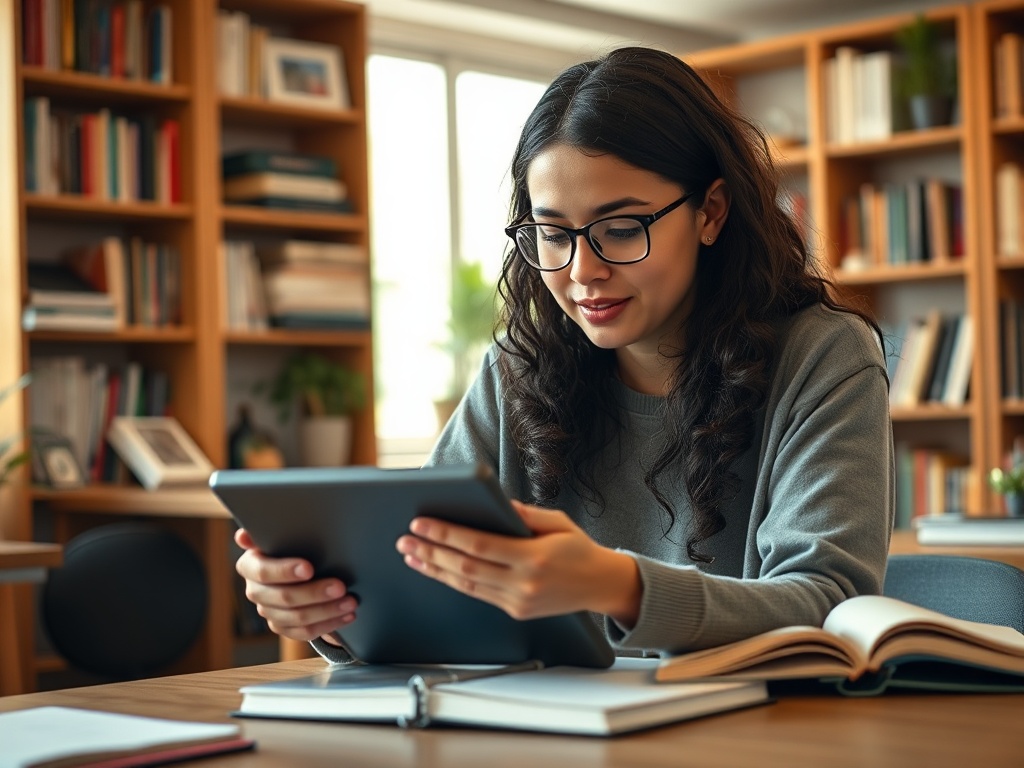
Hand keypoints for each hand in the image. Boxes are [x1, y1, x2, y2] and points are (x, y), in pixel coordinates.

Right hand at [234, 528, 357, 642]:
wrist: (295, 567)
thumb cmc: (289, 546)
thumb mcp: (280, 535)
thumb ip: (267, 532)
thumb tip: (243, 535)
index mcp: (250, 566)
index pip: (263, 572)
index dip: (285, 571)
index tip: (309, 568)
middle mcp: (255, 591)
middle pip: (284, 597)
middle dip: (315, 593)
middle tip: (340, 586)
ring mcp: (268, 612)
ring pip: (298, 618)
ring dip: (328, 611)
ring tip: (351, 602)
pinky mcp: (282, 627)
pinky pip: (305, 632)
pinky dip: (329, 624)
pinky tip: (347, 616)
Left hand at [395, 500, 641, 624]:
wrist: (601, 585)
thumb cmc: (579, 548)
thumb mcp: (557, 521)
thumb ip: (524, 514)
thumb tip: (493, 502)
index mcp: (534, 558)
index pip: (479, 546)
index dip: (446, 535)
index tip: (421, 523)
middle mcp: (524, 584)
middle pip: (465, 568)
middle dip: (431, 552)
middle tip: (405, 539)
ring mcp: (518, 602)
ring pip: (466, 585)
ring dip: (434, 569)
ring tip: (411, 554)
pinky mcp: (515, 611)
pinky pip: (478, 595)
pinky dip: (454, 581)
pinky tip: (436, 569)